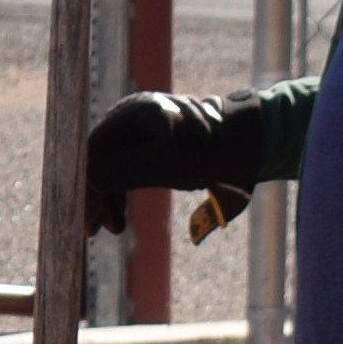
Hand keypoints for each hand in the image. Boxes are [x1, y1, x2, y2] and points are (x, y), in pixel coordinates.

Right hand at [81, 93, 253, 236]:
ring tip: (113, 228)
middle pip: (98, 158)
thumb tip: (86, 180)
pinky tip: (122, 215)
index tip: (87, 219)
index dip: (86, 187)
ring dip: (108, 196)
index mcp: (134, 113)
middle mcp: (133, 114)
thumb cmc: (215, 154)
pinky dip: (122, 190)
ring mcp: (145, 126)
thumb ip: (122, 170)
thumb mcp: (167, 165)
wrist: (256, 142)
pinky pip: (127, 166)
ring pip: (111, 164)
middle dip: (95, 195)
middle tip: (93, 230)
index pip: (92, 152)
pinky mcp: (156, 140)